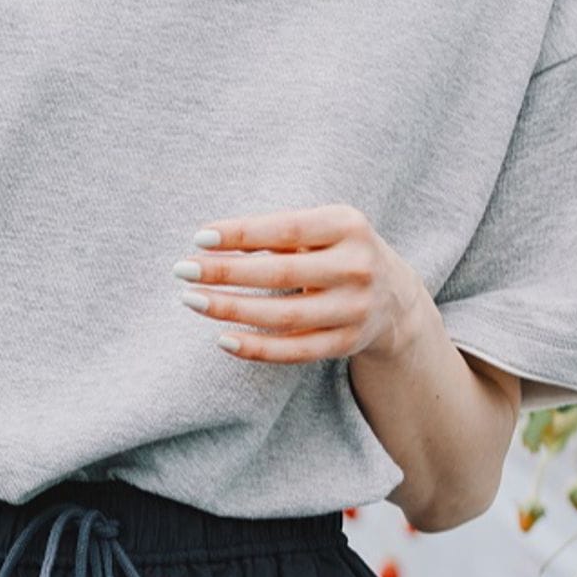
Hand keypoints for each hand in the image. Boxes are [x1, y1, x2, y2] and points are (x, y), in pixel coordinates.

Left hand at [172, 204, 424, 363]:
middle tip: (182, 269)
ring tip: (192, 300)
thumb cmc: (335, 248)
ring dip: (231, 310)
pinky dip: (257, 348)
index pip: (285, 229)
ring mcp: (355, 310)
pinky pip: (295, 351)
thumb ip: (274, 231)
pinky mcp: (346, 343)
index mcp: (347, 226)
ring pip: (284, 316)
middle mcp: (357, 268)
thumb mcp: (319, 227)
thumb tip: (209, 243)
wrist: (394, 295)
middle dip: (226, 273)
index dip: (240, 234)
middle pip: (281, 274)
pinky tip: (222, 339)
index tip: (198, 237)